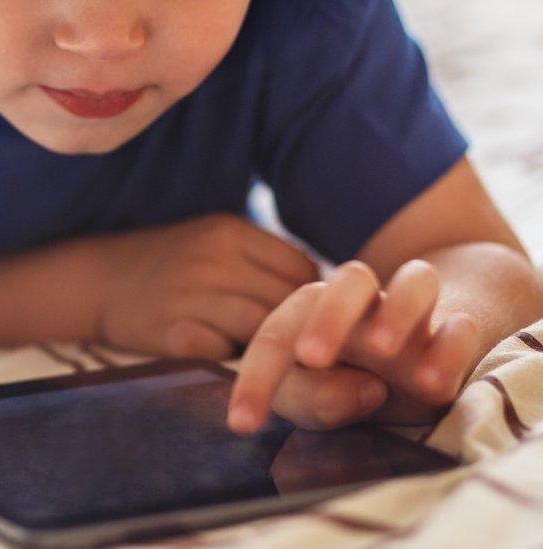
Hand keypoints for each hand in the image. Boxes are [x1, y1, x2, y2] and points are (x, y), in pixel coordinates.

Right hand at [100, 214, 319, 359]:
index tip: (308, 319)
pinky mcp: (172, 335)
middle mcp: (211, 259)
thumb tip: (326, 298)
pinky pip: (225, 355)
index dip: (312, 299)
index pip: (301, 268)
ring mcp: (189, 296)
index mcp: (229, 230)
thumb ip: (262, 260)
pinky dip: (235, 365)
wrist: (98, 279)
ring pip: (262, 331)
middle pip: (286, 301)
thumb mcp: (213, 243)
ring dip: (272, 351)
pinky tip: (232, 366)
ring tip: (274, 363)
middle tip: (305, 351)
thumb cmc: (169, 265)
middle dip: (301, 329)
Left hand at [228, 260, 482, 433]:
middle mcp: (366, 308)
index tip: (242, 424)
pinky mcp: (460, 335)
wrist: (426, 359)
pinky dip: (449, 351)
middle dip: (329, 316)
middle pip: (349, 280)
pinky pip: (462, 327)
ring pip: (415, 281)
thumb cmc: (350, 382)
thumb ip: (312, 398)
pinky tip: (430, 385)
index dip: (257, 377)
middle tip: (310, 356)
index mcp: (315, 315)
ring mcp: (417, 317)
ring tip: (382, 352)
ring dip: (397, 313)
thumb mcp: (315, 399)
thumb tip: (359, 391)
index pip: (279, 333)